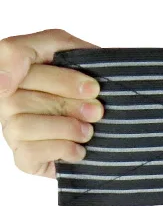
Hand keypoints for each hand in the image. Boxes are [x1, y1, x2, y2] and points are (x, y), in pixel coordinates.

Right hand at [0, 29, 102, 178]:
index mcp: (24, 66)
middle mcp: (9, 97)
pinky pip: (31, 152)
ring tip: (89, 130)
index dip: (12, 63)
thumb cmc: (92, 92)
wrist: (110, 130)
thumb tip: (72, 66)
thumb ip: (74, 49)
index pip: (11, 53)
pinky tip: (79, 149)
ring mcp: (12, 127)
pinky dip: (62, 149)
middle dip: (67, 100)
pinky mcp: (23, 156)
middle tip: (97, 109)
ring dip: (67, 127)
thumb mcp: (87, 61)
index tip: (17, 78)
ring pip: (24, 125)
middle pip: (20, 94)